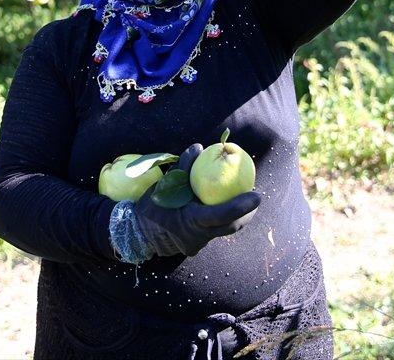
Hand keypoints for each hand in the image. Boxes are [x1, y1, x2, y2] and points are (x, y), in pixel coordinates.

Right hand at [129, 142, 261, 257]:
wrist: (136, 234)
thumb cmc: (151, 207)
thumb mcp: (165, 185)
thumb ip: (184, 167)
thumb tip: (198, 147)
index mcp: (191, 221)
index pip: (222, 215)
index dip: (241, 207)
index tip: (257, 196)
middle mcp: (197, 236)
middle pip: (230, 227)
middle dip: (245, 214)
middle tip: (254, 198)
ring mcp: (197, 244)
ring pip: (222, 230)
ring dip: (234, 217)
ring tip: (242, 202)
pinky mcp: (194, 246)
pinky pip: (212, 232)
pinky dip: (218, 220)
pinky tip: (220, 207)